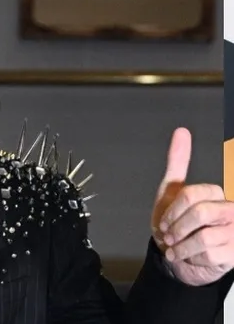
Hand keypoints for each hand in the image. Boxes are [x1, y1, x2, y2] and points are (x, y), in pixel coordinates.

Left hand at [151, 128, 233, 285]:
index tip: (164, 222)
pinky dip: (190, 258)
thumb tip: (182, 132)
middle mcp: (230, 210)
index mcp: (216, 194)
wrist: (179, 257)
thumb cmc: (176, 224)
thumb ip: (178, 162)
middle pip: (200, 213)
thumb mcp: (172, 191)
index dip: (172, 210)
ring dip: (181, 246)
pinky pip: (208, 255)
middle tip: (169, 236)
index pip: (192, 194)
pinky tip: (190, 257)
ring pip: (204, 236)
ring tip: (176, 248)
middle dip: (177, 228)